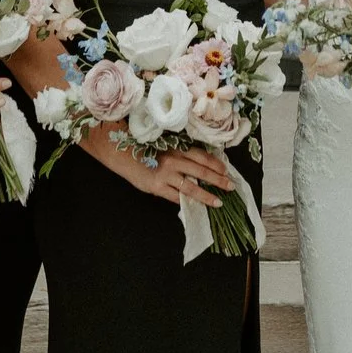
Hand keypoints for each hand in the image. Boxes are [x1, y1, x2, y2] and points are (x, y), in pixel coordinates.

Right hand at [82, 129, 232, 206]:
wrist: (121, 153)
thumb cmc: (144, 148)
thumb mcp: (165, 145)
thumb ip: (181, 153)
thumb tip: (201, 163)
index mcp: (177, 148)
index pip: (203, 156)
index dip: (217, 164)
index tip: (227, 171)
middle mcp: (174, 160)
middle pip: (202, 171)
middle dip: (218, 180)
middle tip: (231, 186)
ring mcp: (165, 174)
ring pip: (192, 188)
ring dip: (207, 195)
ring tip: (219, 201)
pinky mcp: (156, 187)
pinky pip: (175, 197)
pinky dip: (187, 202)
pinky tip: (196, 207)